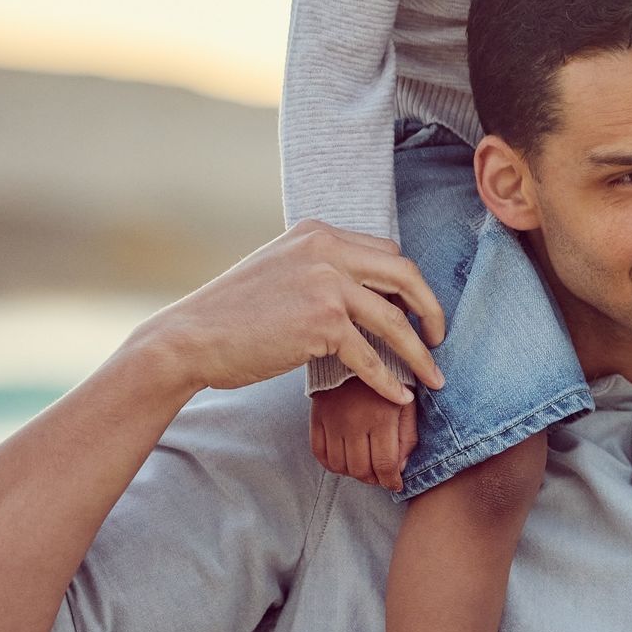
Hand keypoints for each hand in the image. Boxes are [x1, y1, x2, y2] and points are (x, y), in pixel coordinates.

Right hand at [142, 221, 445, 406]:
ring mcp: (326, 284)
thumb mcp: (280, 272)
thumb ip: (318, 271)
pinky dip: (389, 381)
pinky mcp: (322, 323)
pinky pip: (371, 357)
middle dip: (431, 309)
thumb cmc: (232, 315)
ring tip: (434, 378)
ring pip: (395, 320)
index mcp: (317, 233)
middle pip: (405, 274)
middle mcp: (325, 250)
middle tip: (440, 338)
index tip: (418, 311)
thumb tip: (361, 292)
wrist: (191, 338)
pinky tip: (400, 398)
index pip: (385, 251)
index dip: (409, 284)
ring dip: (420, 354)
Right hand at [310, 376, 419, 489]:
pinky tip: (344, 460)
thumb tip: (401, 467)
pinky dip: (331, 464)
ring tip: (365, 467)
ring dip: (354, 473)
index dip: (391, 481)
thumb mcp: (408, 403)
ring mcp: (333, 421)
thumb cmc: (392, 377)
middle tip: (380, 476)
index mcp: (381, 418)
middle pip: (360, 470)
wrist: (360, 348)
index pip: (384, 465)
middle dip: (374, 479)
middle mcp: (354, 423)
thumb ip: (408, 436)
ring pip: (340, 466)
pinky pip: (319, 453)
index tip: (395, 485)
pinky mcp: (317, 417)